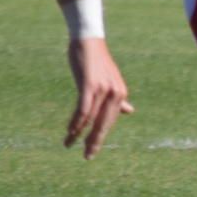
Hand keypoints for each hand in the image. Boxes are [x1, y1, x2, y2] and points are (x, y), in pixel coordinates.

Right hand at [64, 39, 133, 157]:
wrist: (88, 40)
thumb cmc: (96, 62)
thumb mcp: (110, 81)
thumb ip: (118, 99)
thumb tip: (128, 111)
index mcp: (120, 94)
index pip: (109, 121)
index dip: (100, 136)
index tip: (92, 149)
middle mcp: (115, 93)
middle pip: (104, 124)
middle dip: (94, 142)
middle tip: (87, 156)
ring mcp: (103, 89)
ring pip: (91, 119)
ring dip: (78, 133)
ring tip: (69, 143)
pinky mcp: (90, 85)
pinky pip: (83, 109)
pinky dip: (76, 122)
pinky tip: (70, 131)